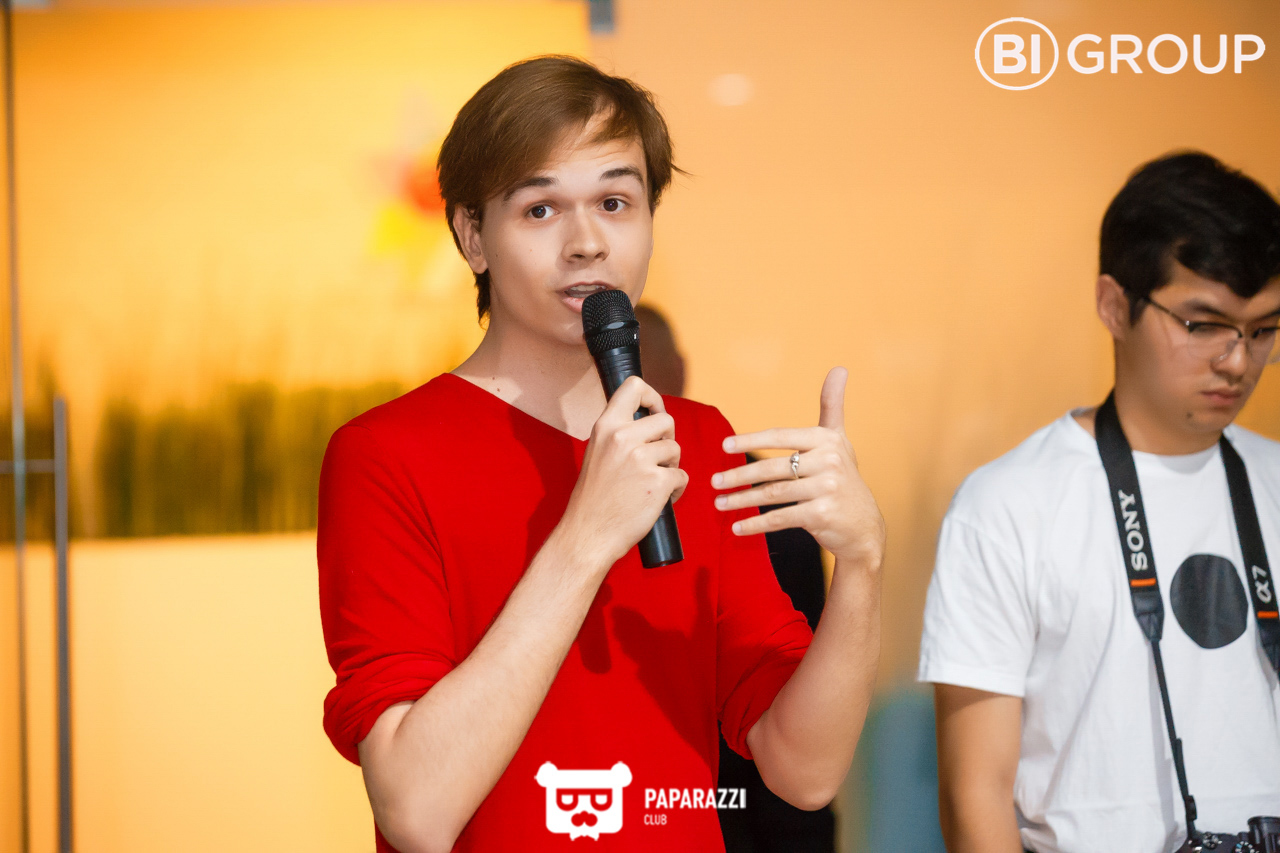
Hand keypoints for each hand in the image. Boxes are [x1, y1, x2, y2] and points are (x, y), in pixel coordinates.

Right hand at [560, 376, 687, 569]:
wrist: (588, 534)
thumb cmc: (594, 498)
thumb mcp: (597, 453)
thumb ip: (618, 434)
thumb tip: (648, 420)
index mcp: (606, 426)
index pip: (634, 385)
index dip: (653, 397)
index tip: (654, 414)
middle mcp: (623, 438)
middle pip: (666, 420)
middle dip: (668, 439)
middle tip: (657, 459)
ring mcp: (641, 459)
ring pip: (675, 449)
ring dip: (671, 466)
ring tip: (654, 484)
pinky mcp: (658, 482)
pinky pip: (682, 476)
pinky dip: (677, 489)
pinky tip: (661, 499)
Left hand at [711, 367, 884, 566]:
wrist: (864, 526)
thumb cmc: (844, 478)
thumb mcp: (839, 441)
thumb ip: (832, 406)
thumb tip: (839, 368)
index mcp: (827, 440)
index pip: (780, 436)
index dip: (750, 440)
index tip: (724, 445)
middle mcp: (830, 462)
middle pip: (772, 468)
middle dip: (738, 475)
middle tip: (715, 482)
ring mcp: (826, 489)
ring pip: (772, 493)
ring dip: (741, 500)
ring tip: (719, 503)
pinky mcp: (821, 515)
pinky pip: (780, 518)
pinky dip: (756, 524)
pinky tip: (738, 527)